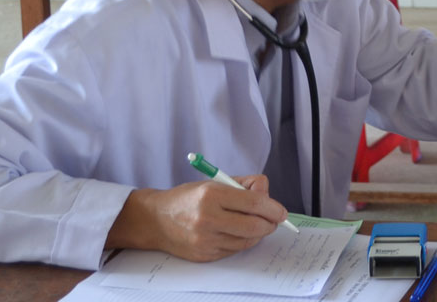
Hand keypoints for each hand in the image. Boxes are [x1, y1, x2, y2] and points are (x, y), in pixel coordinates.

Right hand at [109, 175, 284, 261]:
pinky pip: (234, 250)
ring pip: (247, 240)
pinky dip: (243, 242)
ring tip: (258, 225)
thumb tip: (268, 194)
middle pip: (254, 225)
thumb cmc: (188, 198)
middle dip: (270, 224)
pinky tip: (240, 233)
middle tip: (275, 220)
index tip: (281, 211)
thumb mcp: (214, 182)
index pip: (253, 202)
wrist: (155, 220)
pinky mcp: (204, 254)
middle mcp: (207, 218)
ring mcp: (205, 239)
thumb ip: (244, 185)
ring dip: (259, 233)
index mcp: (211, 195)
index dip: (273, 208)